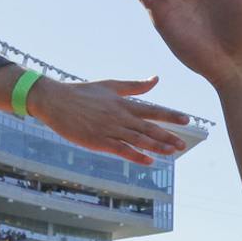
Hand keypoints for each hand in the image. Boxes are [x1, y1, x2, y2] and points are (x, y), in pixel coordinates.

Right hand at [19, 75, 191, 165]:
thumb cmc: (82, 93)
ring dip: (156, 146)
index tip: (187, 119)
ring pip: (138, 139)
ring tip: (172, 152)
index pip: (152, 110)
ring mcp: (109, 129)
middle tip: (183, 144)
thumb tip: (156, 79)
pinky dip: (136, 155)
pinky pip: (121, 150)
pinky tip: (149, 161)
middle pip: (149, 127)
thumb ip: (135, 86)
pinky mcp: (98, 141)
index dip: (170, 115)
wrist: (54, 100)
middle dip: (167, 136)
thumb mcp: (111, 85)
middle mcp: (120, 116)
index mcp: (123, 103)